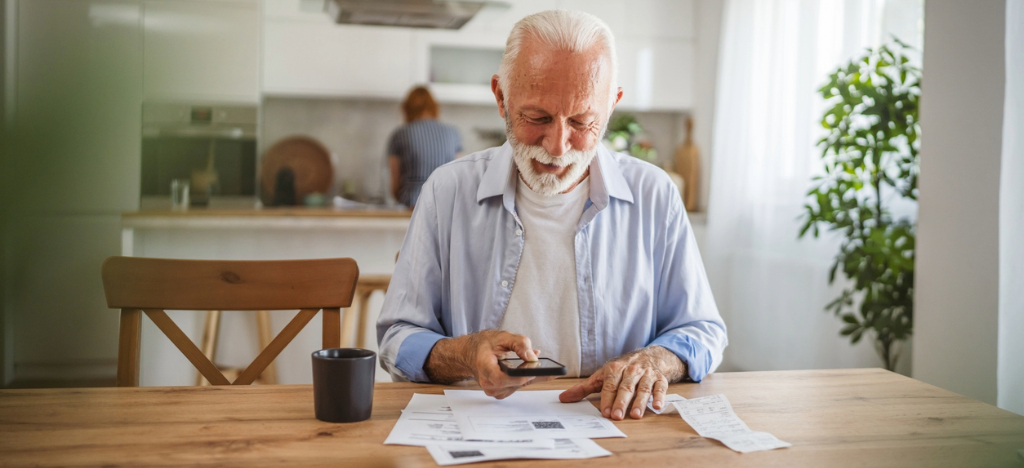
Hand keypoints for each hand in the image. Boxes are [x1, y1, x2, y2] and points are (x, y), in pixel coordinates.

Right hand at [424, 330, 554, 398]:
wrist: (472, 353)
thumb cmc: (485, 344)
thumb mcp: (503, 337)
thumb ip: (519, 344)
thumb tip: (533, 356)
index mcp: (484, 368)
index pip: (503, 378)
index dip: (521, 375)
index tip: (536, 367)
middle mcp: (488, 383)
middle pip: (515, 384)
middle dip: (532, 374)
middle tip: (550, 367)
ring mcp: (494, 390)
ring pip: (519, 386)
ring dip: (531, 376)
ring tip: (543, 366)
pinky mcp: (500, 392)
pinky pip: (518, 387)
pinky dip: (526, 378)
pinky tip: (533, 370)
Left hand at [558, 346, 685, 419]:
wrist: (649, 356)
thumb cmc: (622, 369)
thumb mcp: (602, 375)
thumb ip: (584, 388)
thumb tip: (563, 398)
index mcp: (615, 369)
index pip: (610, 385)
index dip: (607, 399)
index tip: (605, 412)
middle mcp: (631, 370)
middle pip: (625, 387)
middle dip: (621, 402)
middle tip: (617, 416)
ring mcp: (646, 374)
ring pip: (643, 388)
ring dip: (640, 402)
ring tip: (636, 415)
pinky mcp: (660, 379)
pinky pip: (661, 387)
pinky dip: (660, 396)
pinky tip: (658, 406)